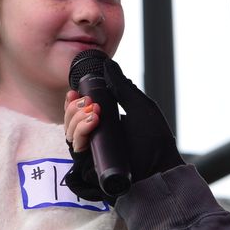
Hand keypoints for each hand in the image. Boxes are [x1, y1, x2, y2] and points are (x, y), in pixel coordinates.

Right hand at [60, 60, 184, 201]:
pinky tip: (92, 121)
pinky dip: (80, 132)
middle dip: (74, 107)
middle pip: (70, 120)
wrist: (161, 165)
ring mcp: (92, 151)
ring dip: (76, 117)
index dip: (74, 101)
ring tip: (95, 112)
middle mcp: (96, 137)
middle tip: (90, 102)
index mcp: (105, 123)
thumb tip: (108, 63)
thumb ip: (122, 86)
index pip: (79, 111)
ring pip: (69, 132)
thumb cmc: (155, 139)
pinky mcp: (89, 165)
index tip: (74, 91)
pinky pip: (75, 148)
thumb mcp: (138, 106)